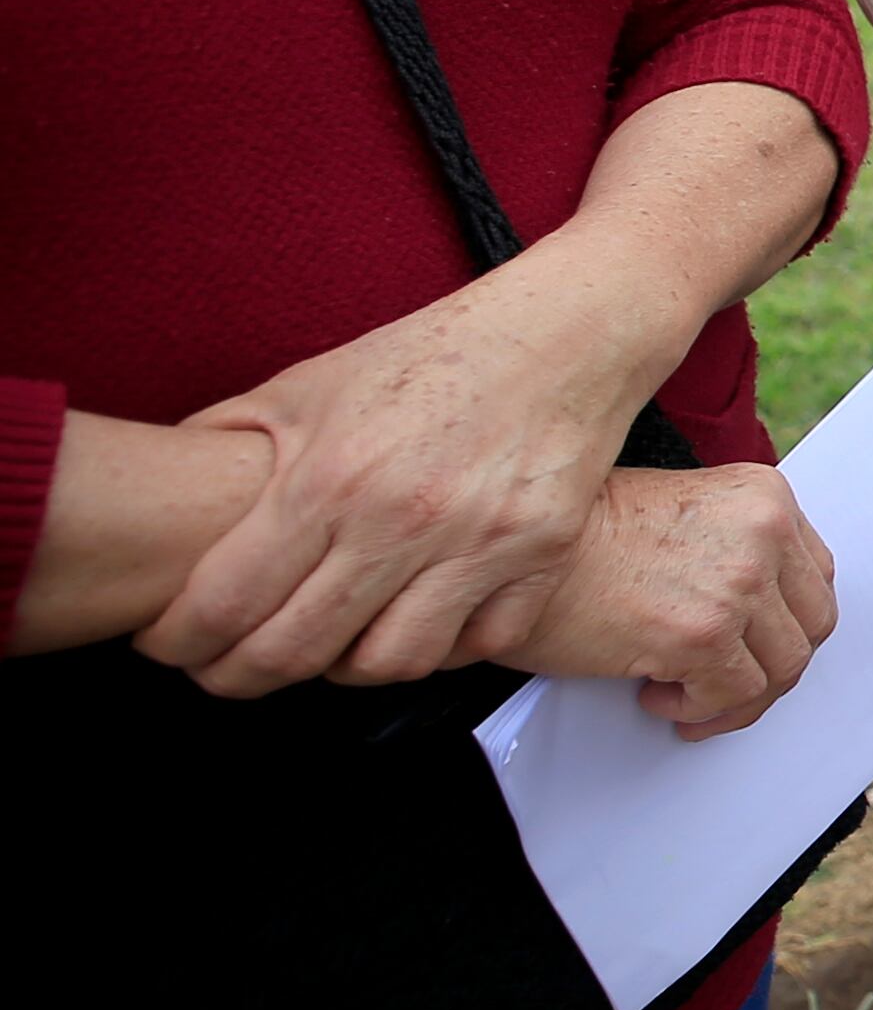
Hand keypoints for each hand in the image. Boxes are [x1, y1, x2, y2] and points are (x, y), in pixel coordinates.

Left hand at [145, 244, 677, 695]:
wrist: (565, 334)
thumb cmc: (434, 354)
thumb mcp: (312, 382)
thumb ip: (233, 434)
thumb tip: (174, 483)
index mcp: (330, 476)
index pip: (226, 600)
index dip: (181, 640)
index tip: (170, 644)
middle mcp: (401, 520)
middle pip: (293, 652)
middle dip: (238, 675)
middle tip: (226, 669)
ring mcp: (478, 545)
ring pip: (387, 665)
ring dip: (344, 668)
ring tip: (328, 646)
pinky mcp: (540, 558)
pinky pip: (477, 646)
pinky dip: (440, 648)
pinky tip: (417, 620)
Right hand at [496, 466, 837, 737]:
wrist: (513, 553)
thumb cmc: (576, 536)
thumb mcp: (681, 512)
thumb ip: (733, 546)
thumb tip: (761, 614)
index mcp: (763, 496)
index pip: (814, 576)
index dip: (785, 622)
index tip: (755, 644)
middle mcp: (763, 532)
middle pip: (810, 625)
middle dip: (770, 666)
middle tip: (724, 684)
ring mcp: (738, 583)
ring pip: (781, 669)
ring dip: (735, 697)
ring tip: (687, 695)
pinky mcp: (703, 635)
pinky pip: (734, 696)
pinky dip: (701, 709)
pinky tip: (658, 695)